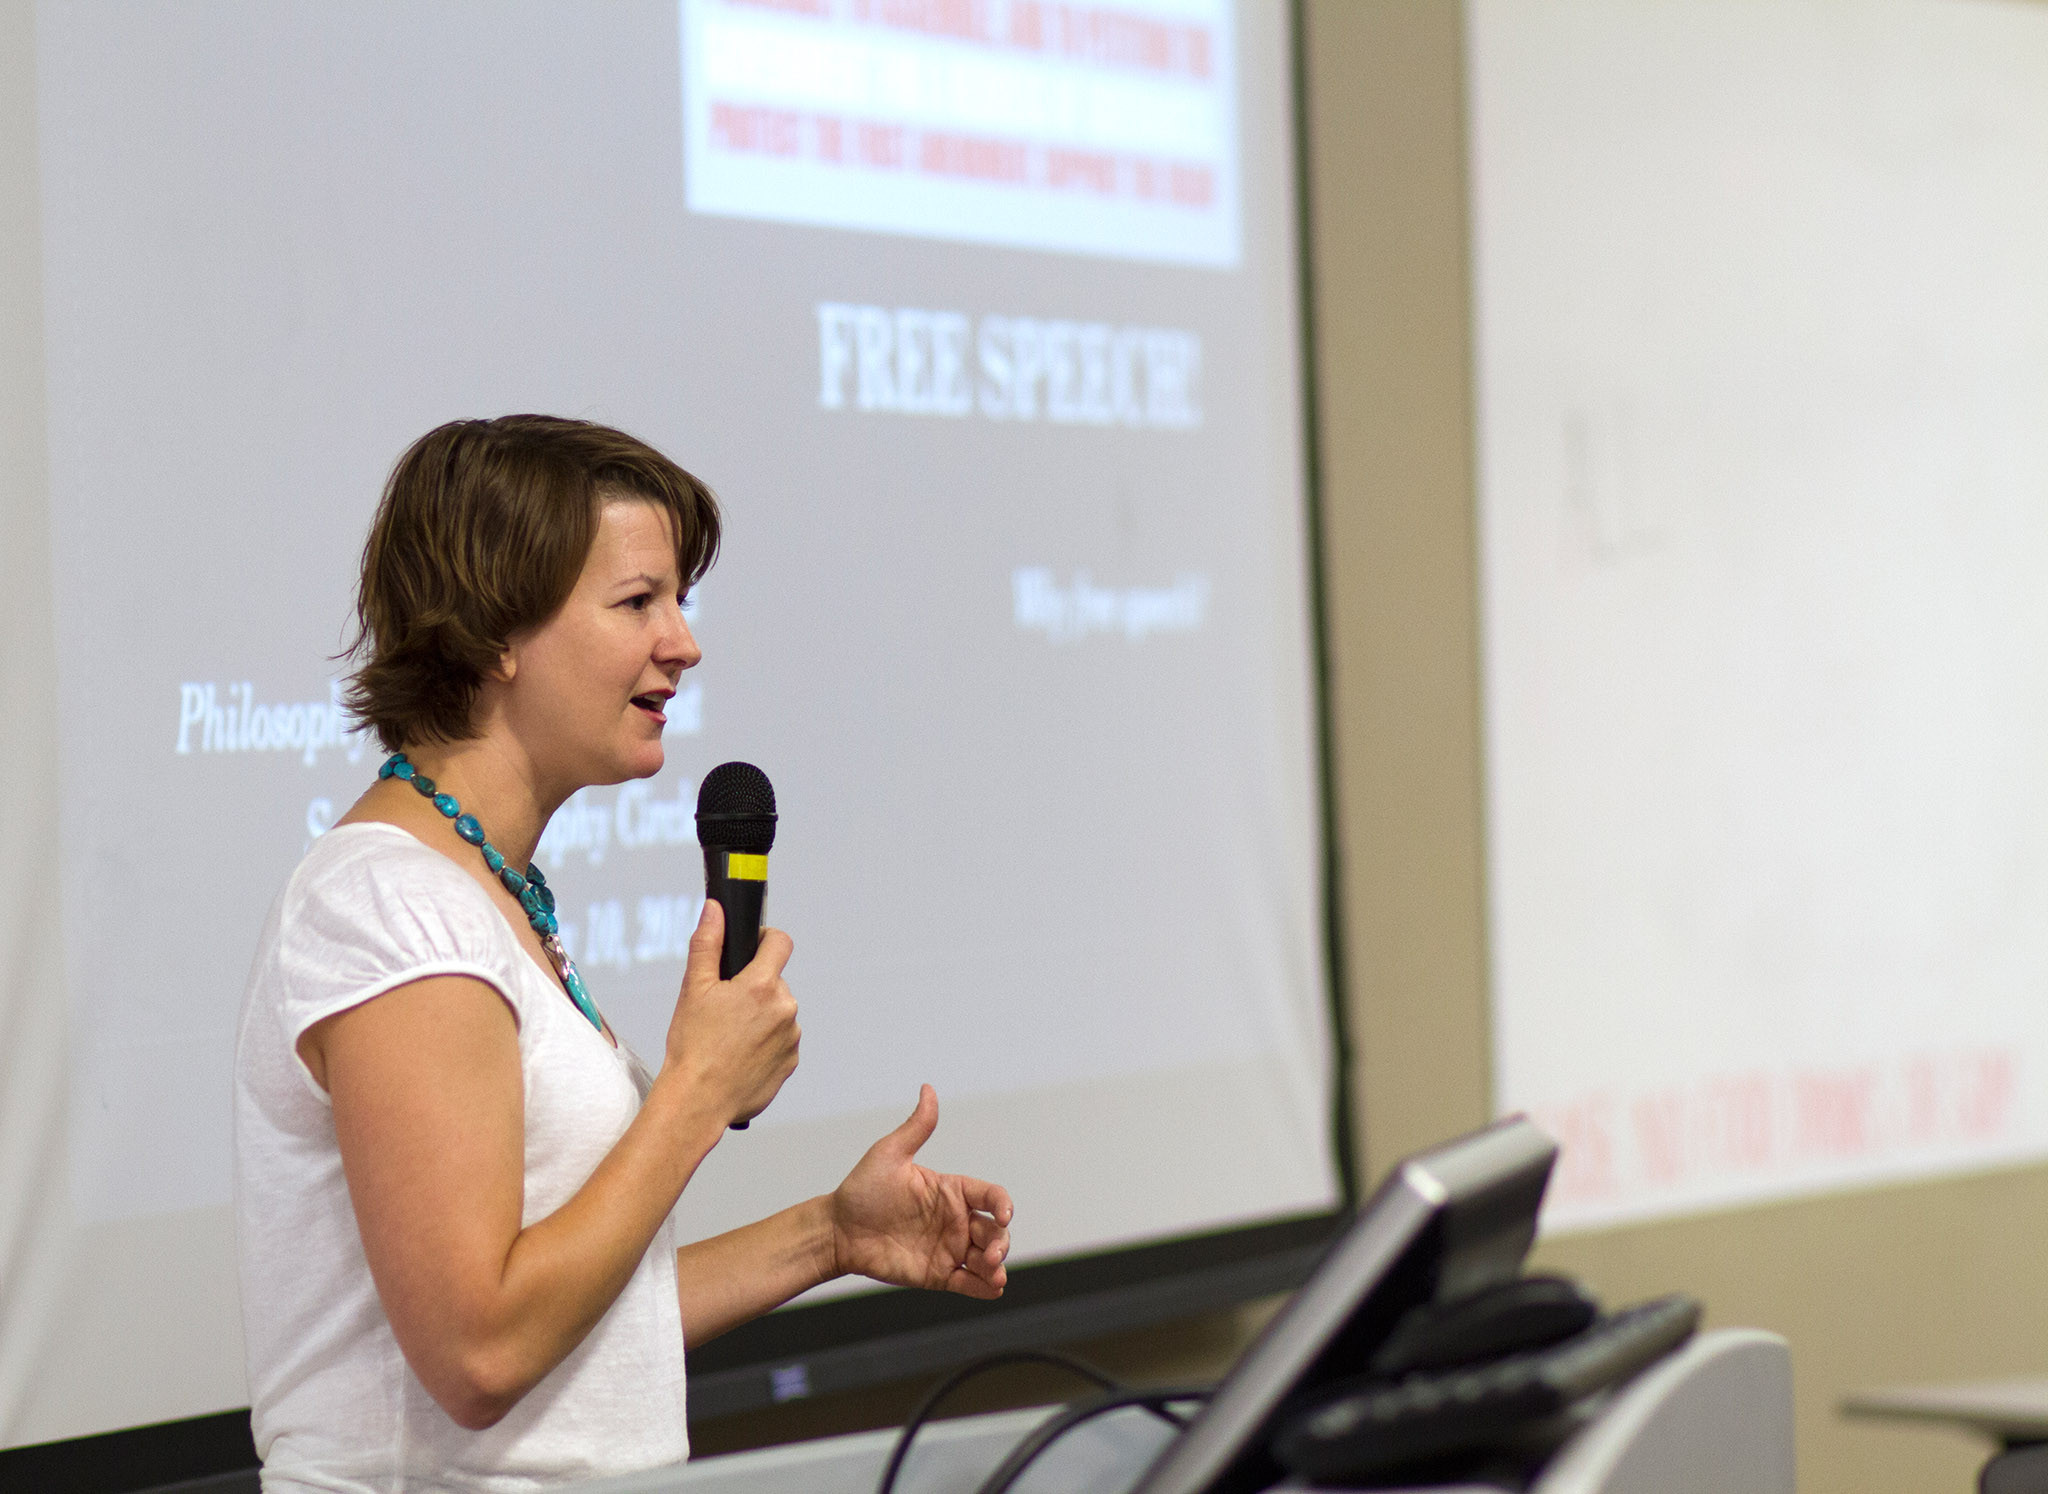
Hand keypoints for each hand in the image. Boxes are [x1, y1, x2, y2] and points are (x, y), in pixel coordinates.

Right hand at [662, 898, 798, 1125]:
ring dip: (759, 1017)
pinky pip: (780, 1041)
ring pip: (778, 1012)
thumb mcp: (694, 989)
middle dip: (753, 988)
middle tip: (723, 1008)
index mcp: (763, 985)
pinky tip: (739, 1056)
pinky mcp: (791, 1062)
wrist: (699, 1101)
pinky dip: (764, 1043)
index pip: (780, 942)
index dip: (764, 939)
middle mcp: (786, 1009)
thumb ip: (707, 943)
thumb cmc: (693, 1047)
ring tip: (729, 1037)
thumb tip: (715, 909)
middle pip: (774, 981)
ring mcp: (791, 1038)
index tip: (750, 949)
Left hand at [829, 1086, 1012, 1299]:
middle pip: (994, 1230)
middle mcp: (954, 1220)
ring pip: (985, 1258)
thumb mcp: (890, 1154)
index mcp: (950, 1191)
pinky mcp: (937, 1274)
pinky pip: (967, 1283)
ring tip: (993, 1273)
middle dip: (1001, 1242)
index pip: (990, 1195)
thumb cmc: (862, 1189)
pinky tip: (992, 1288)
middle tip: (992, 1254)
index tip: (1003, 1213)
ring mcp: (948, 1248)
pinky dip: (984, 1287)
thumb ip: (916, 1127)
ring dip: (997, 1265)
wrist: (837, 1231)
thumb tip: (928, 1088)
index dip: (1002, 1203)